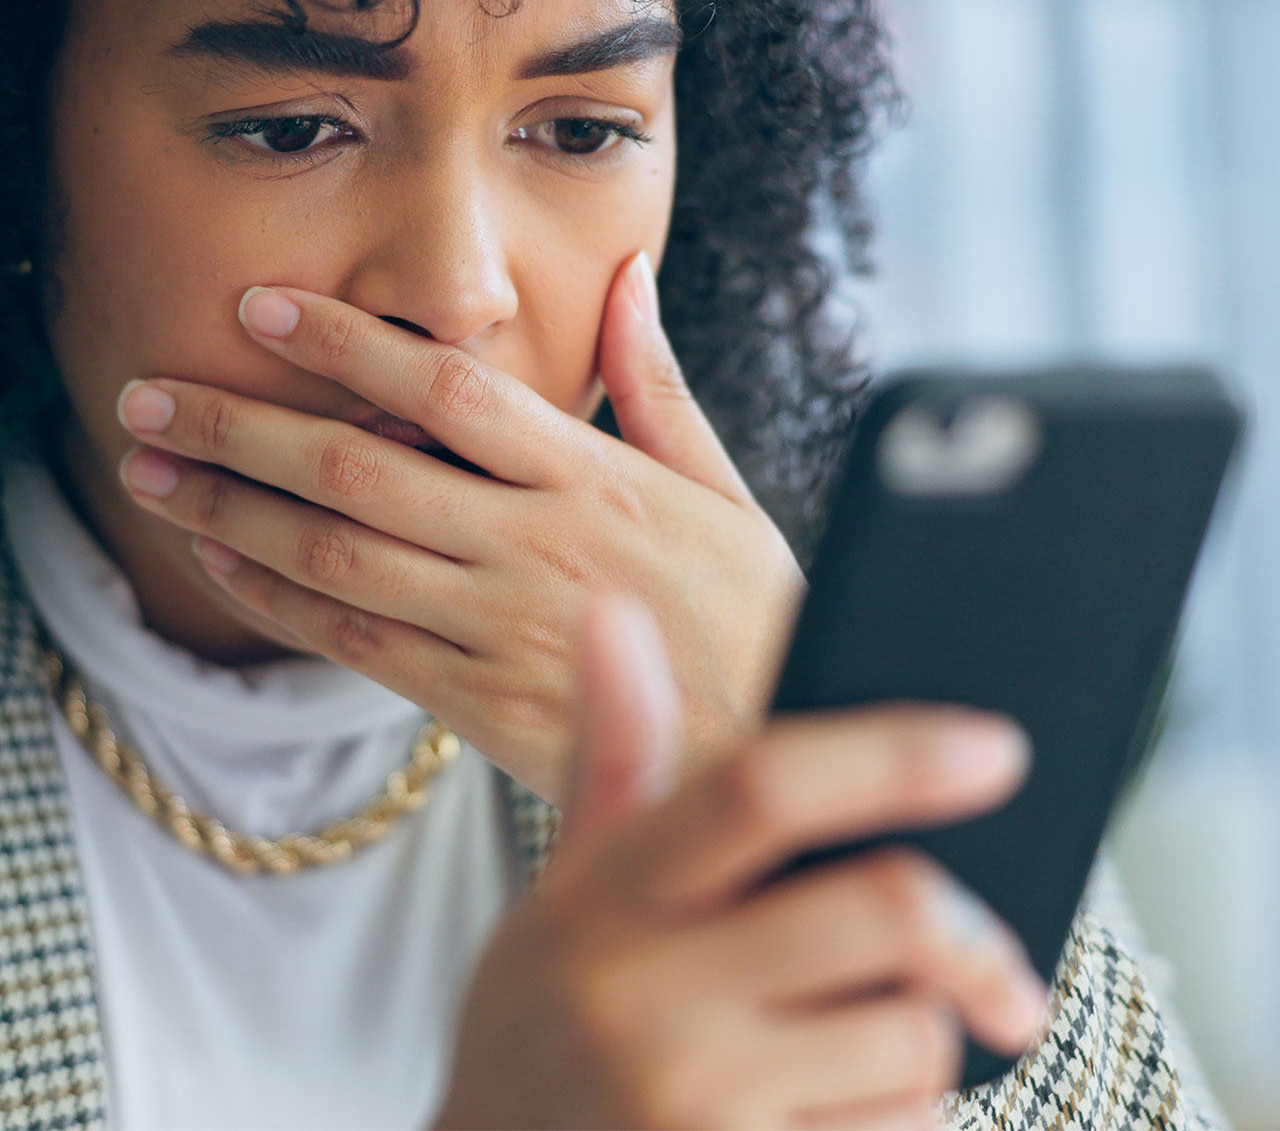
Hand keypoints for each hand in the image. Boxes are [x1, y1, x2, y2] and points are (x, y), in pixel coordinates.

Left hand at [115, 253, 805, 803]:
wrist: (771, 756)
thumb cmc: (755, 615)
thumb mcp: (727, 489)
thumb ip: (662, 385)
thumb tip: (631, 278)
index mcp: (596, 478)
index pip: (445, 388)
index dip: (342, 342)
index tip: (261, 306)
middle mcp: (537, 545)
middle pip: (359, 469)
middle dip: (242, 424)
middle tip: (149, 393)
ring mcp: (503, 628)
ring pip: (336, 556)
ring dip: (230, 509)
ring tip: (150, 471)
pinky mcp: (481, 703)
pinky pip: (355, 645)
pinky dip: (276, 601)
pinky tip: (221, 561)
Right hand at [433, 594, 1048, 1130]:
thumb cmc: (543, 1017)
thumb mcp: (566, 884)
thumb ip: (613, 748)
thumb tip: (612, 610)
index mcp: (608, 895)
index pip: (761, 787)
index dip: (890, 754)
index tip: (993, 746)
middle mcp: (647, 999)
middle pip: (883, 908)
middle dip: (968, 925)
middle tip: (990, 946)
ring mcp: (695, 1108)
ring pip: (913, 1037)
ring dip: (921, 1031)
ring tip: (848, 1039)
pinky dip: (899, 1115)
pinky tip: (827, 1109)